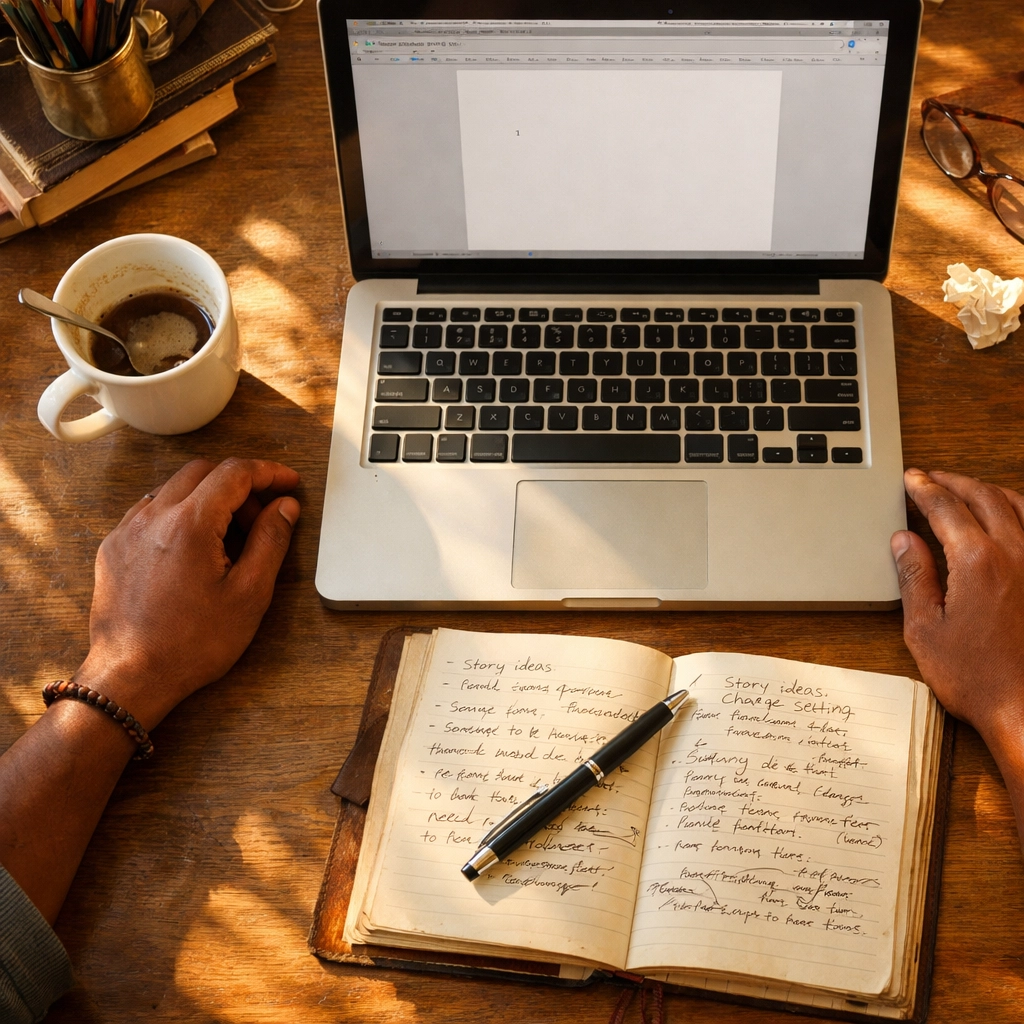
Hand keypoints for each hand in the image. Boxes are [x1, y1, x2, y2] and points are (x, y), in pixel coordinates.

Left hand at [73, 458, 299, 729]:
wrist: (131, 676)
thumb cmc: (191, 643)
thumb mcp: (249, 594)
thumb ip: (271, 541)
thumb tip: (284, 507)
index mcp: (190, 524)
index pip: (235, 473)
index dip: (268, 472)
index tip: (288, 482)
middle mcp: (153, 517)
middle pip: (203, 471)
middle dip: (240, 483)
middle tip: (263, 513)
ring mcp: (127, 530)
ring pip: (175, 487)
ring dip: (209, 496)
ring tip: (230, 534)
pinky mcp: (113, 548)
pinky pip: (151, 510)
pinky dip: (180, 512)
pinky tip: (195, 546)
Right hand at [891, 469, 1023, 748]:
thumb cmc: (979, 679)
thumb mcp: (925, 629)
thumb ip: (915, 577)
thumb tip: (904, 541)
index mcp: (977, 562)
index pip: (945, 508)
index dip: (923, 489)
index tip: (911, 480)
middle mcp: (1016, 553)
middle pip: (983, 496)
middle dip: (953, 482)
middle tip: (931, 479)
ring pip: (1018, 503)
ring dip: (988, 490)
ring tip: (967, 490)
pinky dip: (1020, 509)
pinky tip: (1010, 515)